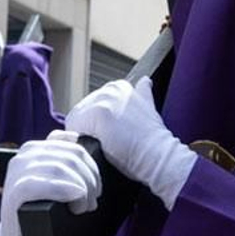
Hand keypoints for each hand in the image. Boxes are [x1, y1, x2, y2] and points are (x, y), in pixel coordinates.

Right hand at [0, 131, 101, 235]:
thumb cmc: (41, 212)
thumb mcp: (53, 180)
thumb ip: (63, 161)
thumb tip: (86, 143)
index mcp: (33, 149)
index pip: (73, 146)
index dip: (91, 166)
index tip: (95, 187)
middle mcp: (23, 157)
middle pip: (71, 157)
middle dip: (89, 180)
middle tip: (92, 202)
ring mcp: (16, 173)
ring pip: (61, 168)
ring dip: (82, 189)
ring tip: (83, 208)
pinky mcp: (15, 192)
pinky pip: (46, 184)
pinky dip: (67, 192)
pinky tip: (76, 204)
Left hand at [65, 78, 195, 208]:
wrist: (159, 155)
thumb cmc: (153, 138)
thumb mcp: (149, 107)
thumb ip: (142, 93)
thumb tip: (144, 81)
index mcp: (120, 86)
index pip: (91, 103)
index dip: (93, 123)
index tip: (102, 136)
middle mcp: (110, 89)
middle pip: (82, 110)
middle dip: (86, 126)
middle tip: (99, 143)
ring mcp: (104, 100)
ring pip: (77, 118)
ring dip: (81, 133)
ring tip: (97, 146)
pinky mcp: (99, 114)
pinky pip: (76, 126)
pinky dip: (78, 137)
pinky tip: (90, 145)